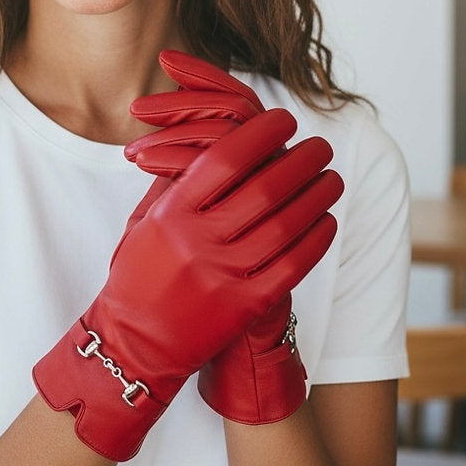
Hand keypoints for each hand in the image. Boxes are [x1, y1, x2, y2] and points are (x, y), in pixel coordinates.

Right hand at [126, 51, 340, 426]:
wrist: (134, 345)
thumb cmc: (139, 275)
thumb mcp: (144, 222)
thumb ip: (176, 181)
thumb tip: (214, 136)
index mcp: (171, 214)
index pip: (225, 159)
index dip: (260, 134)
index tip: (283, 120)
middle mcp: (197, 242)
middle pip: (264, 188)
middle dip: (301, 161)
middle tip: (320, 146)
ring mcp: (223, 276)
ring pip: (285, 225)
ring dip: (316, 196)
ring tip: (332, 178)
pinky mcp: (244, 307)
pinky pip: (292, 266)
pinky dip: (315, 240)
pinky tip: (326, 221)